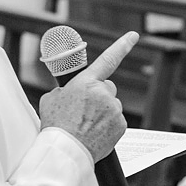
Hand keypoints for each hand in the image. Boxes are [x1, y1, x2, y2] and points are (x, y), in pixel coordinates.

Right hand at [39, 31, 137, 160]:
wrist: (65, 149)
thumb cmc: (56, 126)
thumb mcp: (52, 99)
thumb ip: (67, 90)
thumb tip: (72, 93)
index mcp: (87, 82)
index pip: (108, 59)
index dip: (122, 45)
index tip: (134, 35)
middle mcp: (104, 94)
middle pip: (108, 88)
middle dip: (99, 96)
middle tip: (84, 110)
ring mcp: (114, 110)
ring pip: (111, 106)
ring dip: (102, 113)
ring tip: (86, 125)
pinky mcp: (121, 125)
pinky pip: (116, 121)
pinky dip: (108, 126)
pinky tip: (94, 132)